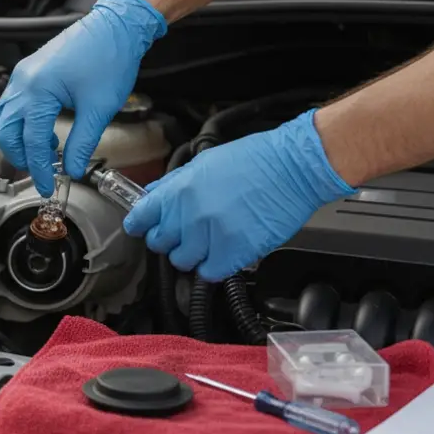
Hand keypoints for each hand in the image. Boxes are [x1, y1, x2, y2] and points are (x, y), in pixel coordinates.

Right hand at [0, 0, 166, 195]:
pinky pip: (12, 104)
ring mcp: (23, 75)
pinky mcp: (28, 72)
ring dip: (17, 140)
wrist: (115, 25)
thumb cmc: (110, 57)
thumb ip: (82, 143)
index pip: (31, 141)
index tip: (46, 185)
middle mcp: (23, 82)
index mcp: (38, 90)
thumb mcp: (99, 108)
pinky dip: (21, 123)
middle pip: (5, 132)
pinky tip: (45, 130)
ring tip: (42, 152)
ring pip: (2, 118)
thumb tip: (72, 168)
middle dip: (20, 156)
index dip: (38, 168)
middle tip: (41, 172)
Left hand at [122, 110, 355, 281]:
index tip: (145, 228)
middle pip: (160, 244)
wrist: (293, 168)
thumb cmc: (255, 160)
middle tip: (188, 233)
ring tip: (210, 242)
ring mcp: (210, 235)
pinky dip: (215, 266)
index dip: (142, 225)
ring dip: (194, 255)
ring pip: (183, 261)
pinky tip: (224, 253)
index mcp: (178, 190)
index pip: (141, 219)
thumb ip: (174, 184)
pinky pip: (210, 273)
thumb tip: (152, 196)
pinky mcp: (234, 253)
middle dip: (172, 240)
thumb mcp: (204, 162)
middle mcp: (189, 214)